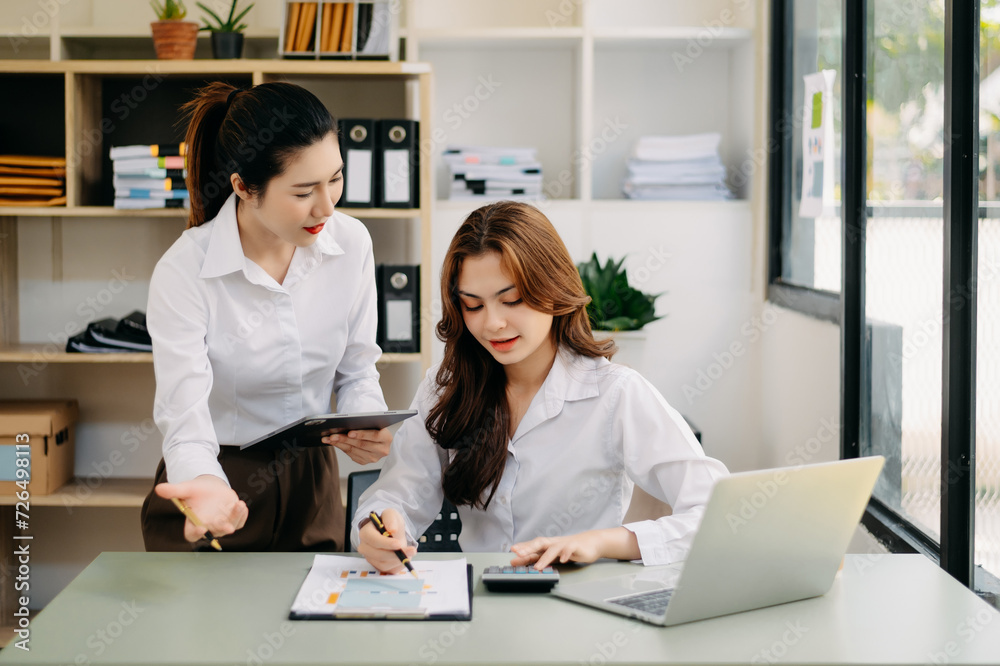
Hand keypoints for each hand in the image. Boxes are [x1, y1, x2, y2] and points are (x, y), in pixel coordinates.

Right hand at [154, 475, 247, 542]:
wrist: (211, 487)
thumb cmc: (196, 491)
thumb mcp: (185, 489)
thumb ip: (173, 491)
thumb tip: (159, 488)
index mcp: (194, 523)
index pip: (193, 534)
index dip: (196, 533)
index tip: (201, 528)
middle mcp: (208, 526)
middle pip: (214, 532)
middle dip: (220, 528)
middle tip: (226, 526)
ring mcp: (222, 524)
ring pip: (230, 526)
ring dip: (235, 518)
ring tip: (239, 504)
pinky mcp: (233, 519)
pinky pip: (239, 522)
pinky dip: (242, 515)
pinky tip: (242, 506)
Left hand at [323, 427, 391, 464]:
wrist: (378, 438)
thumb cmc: (374, 427)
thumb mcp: (373, 423)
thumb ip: (365, 424)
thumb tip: (347, 424)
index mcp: (386, 438)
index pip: (374, 436)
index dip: (361, 434)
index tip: (349, 432)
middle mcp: (382, 450)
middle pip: (362, 445)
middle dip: (345, 439)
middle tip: (333, 436)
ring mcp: (374, 458)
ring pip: (354, 451)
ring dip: (339, 444)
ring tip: (329, 439)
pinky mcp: (365, 462)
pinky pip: (351, 455)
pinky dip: (341, 448)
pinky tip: (334, 443)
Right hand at [357, 508, 416, 573]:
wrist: (391, 532)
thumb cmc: (389, 523)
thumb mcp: (391, 514)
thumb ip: (390, 519)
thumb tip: (392, 530)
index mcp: (365, 533)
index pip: (373, 540)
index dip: (386, 543)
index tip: (398, 544)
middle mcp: (365, 548)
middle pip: (378, 555)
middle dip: (396, 554)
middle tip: (412, 551)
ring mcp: (371, 559)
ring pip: (384, 564)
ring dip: (399, 560)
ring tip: (410, 552)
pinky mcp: (378, 566)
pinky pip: (389, 570)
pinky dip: (399, 566)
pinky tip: (405, 557)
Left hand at [510, 527, 639, 569]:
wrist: (591, 543)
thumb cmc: (570, 549)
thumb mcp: (554, 554)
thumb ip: (540, 558)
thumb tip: (523, 562)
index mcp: (548, 545)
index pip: (533, 546)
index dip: (523, 548)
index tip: (512, 553)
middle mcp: (555, 543)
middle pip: (540, 543)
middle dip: (529, 548)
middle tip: (518, 554)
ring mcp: (565, 544)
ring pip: (553, 548)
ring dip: (545, 558)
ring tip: (538, 566)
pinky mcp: (576, 547)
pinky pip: (570, 549)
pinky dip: (565, 554)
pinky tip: (562, 559)